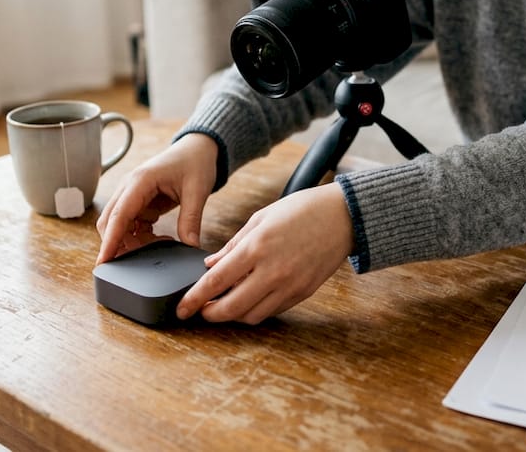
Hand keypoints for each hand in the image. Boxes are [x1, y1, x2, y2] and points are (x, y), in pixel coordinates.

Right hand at [95, 133, 217, 264]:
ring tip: (163, 242)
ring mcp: (132, 194)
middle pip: (111, 223)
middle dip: (122, 244)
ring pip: (120, 226)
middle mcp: (129, 187)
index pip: (118, 215)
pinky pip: (131, 225)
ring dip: (135, 241)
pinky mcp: (138, 202)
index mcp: (140, 181)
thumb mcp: (197, 191)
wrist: (198, 149)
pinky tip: (161, 237)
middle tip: (146, 258)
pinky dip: (141, 236)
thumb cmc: (195, 163)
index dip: (110, 241)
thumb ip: (191, 220)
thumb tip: (190, 247)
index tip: (103, 262)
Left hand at [176, 182, 352, 324]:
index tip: (182, 308)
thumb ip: (234, 245)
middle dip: (210, 314)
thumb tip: (212, 265)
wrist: (343, 216)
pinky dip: (256, 309)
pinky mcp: (302, 293)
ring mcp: (289, 285)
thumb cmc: (302, 210)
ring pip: (251, 316)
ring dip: (233, 315)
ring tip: (225, 304)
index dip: (193, 299)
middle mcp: (271, 271)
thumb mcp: (261, 218)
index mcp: (256, 248)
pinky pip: (272, 311)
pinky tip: (250, 298)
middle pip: (231, 308)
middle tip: (201, 311)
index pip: (215, 282)